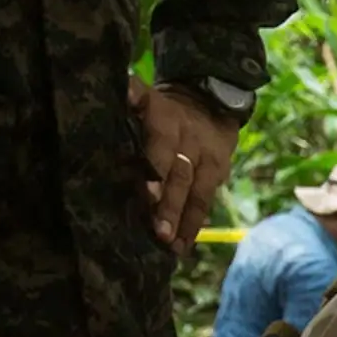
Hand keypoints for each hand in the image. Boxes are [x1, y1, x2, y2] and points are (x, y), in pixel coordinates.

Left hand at [130, 77, 237, 255]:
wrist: (209, 104)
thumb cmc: (161, 107)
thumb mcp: (145, 94)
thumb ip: (130, 94)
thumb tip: (119, 90)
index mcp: (168, 120)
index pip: (164, 144)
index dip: (158, 168)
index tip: (150, 194)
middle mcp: (191, 141)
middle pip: (182, 175)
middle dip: (171, 204)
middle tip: (160, 231)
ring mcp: (207, 162)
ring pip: (196, 193)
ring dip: (183, 221)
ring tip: (172, 246)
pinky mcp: (217, 178)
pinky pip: (205, 203)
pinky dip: (194, 226)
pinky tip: (183, 246)